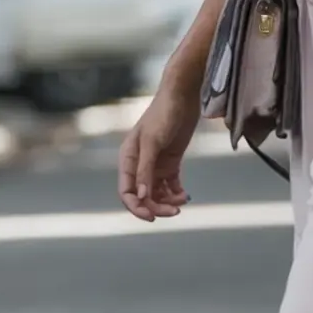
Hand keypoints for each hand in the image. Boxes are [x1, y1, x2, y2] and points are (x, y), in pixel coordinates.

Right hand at [118, 73, 201, 220]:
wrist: (183, 95)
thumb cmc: (163, 114)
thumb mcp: (153, 142)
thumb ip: (145, 170)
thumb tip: (141, 196)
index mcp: (127, 159)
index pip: (126, 192)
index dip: (136, 207)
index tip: (152, 217)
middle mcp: (139, 164)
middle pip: (143, 196)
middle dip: (157, 206)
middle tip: (175, 212)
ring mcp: (155, 164)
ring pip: (157, 194)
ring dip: (168, 201)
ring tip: (182, 200)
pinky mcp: (170, 162)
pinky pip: (170, 186)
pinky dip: (177, 194)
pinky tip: (186, 195)